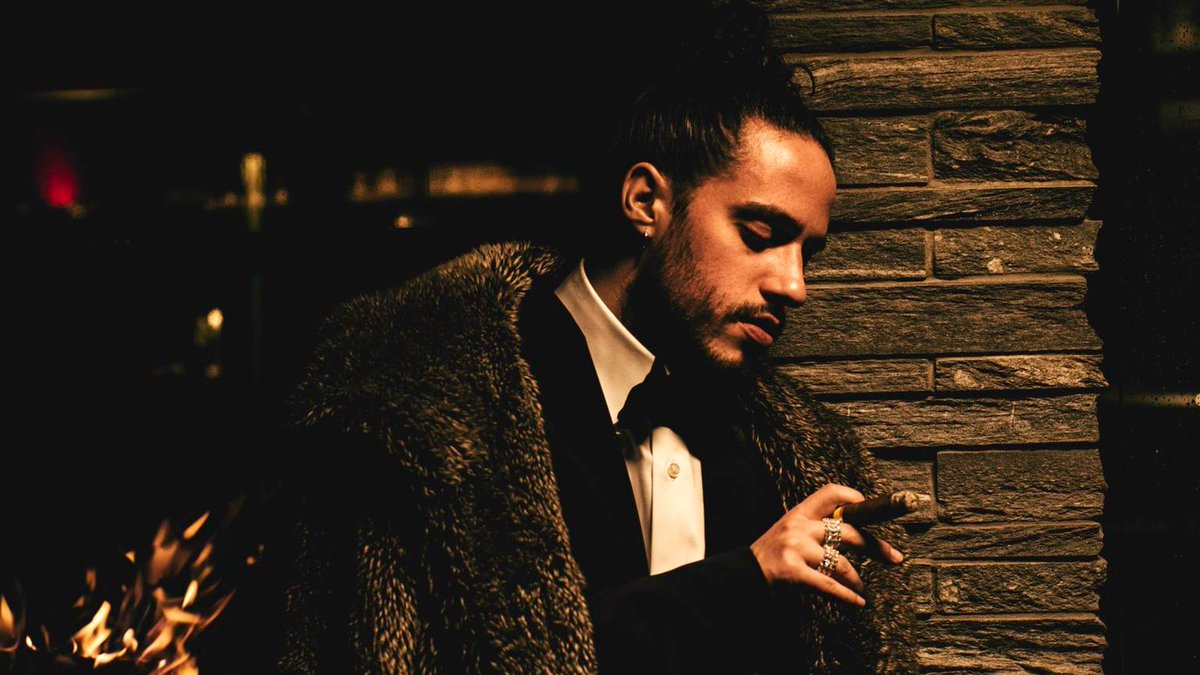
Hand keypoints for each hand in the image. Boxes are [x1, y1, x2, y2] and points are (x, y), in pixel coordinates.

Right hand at [749, 484, 904, 606]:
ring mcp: (795, 548)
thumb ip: (814, 528)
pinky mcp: (792, 571)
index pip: (831, 494)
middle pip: (849, 531)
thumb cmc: (769, 557)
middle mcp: (798, 526)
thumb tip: (853, 533)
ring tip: (861, 588)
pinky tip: (858, 602)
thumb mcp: (788, 533)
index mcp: (798, 513)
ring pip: (841, 563)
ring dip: (856, 579)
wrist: (740, 576)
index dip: (854, 498)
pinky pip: (829, 584)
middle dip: (876, 546)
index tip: (871, 508)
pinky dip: (847, 596)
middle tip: (895, 558)